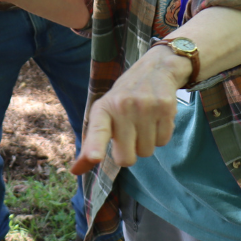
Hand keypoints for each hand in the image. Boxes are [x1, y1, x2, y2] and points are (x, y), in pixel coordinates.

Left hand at [71, 47, 191, 175]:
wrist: (156, 68)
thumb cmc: (124, 98)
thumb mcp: (104, 113)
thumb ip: (91, 143)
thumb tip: (75, 171)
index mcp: (103, 108)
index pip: (98, 130)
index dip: (95, 146)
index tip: (94, 158)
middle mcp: (122, 106)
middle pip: (126, 158)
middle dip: (129, 152)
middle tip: (130, 132)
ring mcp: (145, 107)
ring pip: (147, 152)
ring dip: (146, 142)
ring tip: (144, 121)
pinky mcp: (165, 108)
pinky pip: (163, 141)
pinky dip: (160, 135)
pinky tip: (156, 118)